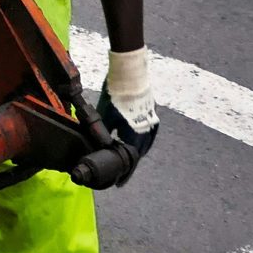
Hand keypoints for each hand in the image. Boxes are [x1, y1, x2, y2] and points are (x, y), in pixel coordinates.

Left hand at [100, 46, 158, 160]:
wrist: (129, 73)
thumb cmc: (116, 94)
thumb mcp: (105, 116)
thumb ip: (104, 132)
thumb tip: (100, 142)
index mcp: (134, 134)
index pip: (131, 159)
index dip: (126, 170)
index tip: (120, 179)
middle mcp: (146, 130)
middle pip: (140, 152)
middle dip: (132, 160)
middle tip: (124, 168)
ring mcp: (150, 120)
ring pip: (146, 141)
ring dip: (139, 149)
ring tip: (131, 155)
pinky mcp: (152, 110)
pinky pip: (149, 130)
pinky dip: (144, 137)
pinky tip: (139, 138)